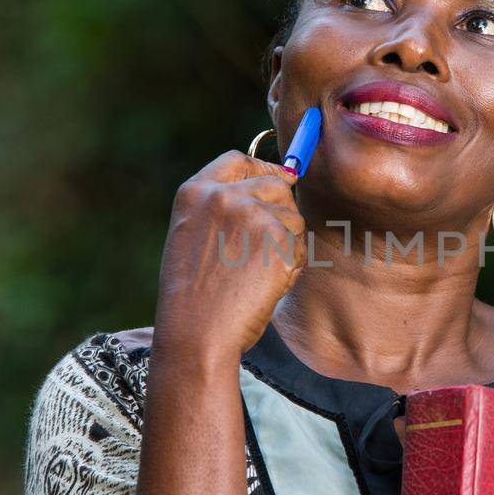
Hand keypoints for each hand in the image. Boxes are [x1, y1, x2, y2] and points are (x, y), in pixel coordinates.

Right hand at [152, 149, 303, 365]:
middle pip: (276, 185)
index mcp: (195, 193)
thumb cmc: (194, 296)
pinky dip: (292, 267)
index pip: (239, 160)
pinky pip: (300, 246)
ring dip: (286, 244)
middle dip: (281, 213)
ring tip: (257, 275)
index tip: (278, 181)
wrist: (196, 333)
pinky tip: (266, 286)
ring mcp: (252, 215)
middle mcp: (223, 196)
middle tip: (263, 251)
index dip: (262, 170)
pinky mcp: (278, 239)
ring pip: (293, 218)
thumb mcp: (193, 238)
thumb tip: (280, 183)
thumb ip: (223, 209)